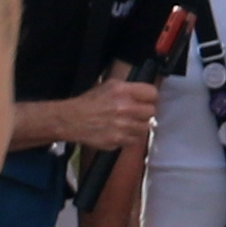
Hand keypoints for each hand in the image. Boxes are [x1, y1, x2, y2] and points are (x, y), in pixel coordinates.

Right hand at [35, 73, 156, 154]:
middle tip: (137, 113)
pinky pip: (134, 140)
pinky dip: (130, 138)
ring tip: (127, 123)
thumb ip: (129, 89)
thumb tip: (145, 93)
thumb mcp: (108, 86)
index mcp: (122, 90)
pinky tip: (120, 132)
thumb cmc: (90, 103)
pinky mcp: (119, 140)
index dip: (150, 97)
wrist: (72, 120)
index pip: (152, 93)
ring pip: (145, 127)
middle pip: (151, 111)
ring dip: (138, 126)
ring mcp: (123, 126)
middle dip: (145, 112)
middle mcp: (125, 107)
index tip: (148, 100)